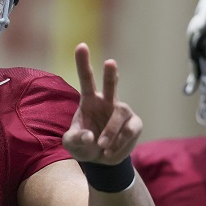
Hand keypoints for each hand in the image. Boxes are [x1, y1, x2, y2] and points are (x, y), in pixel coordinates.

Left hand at [63, 43, 142, 164]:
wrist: (101, 160)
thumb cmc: (84, 145)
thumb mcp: (71, 144)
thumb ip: (75, 139)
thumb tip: (90, 136)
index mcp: (89, 101)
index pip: (86, 78)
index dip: (83, 62)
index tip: (81, 45)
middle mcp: (107, 102)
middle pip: (111, 84)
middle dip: (111, 74)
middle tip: (110, 62)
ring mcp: (122, 112)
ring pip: (120, 114)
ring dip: (111, 132)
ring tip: (102, 147)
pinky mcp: (134, 124)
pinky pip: (129, 130)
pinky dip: (119, 143)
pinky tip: (110, 152)